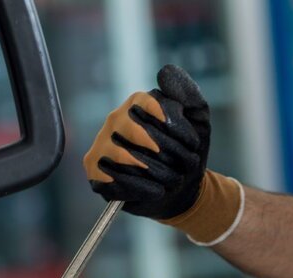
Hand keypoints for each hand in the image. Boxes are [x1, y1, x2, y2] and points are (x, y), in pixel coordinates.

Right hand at [83, 65, 242, 244]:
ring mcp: (101, 144)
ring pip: (125, 156)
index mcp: (137, 103)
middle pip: (138, 131)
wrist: (180, 190)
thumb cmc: (186, 153)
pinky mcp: (95, 170)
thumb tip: (164, 72)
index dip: (175, 128)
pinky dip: (140, 188)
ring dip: (157, 172)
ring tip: (173, 180)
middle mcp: (115, 120)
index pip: (152, 106)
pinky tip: (156, 191)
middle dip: (168, 153)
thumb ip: (188, 95)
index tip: (193, 145)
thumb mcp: (198, 123)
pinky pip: (112, 178)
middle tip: (185, 166)